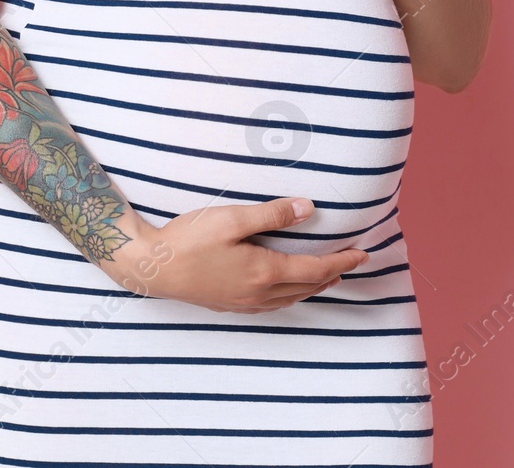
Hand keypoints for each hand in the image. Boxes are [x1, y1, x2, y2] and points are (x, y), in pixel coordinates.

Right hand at [98, 197, 368, 312]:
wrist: (151, 267)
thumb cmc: (189, 239)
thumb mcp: (233, 219)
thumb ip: (273, 214)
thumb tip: (308, 209)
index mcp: (264, 272)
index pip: (315, 269)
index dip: (342, 260)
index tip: (362, 253)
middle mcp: (259, 293)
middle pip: (307, 286)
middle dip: (333, 274)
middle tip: (353, 262)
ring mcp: (244, 303)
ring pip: (291, 298)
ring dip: (314, 286)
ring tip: (329, 276)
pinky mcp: (230, 304)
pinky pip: (274, 304)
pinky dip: (292, 295)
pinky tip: (289, 289)